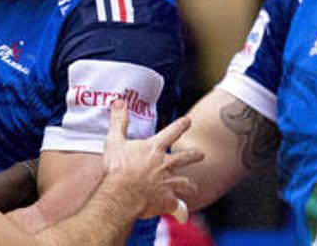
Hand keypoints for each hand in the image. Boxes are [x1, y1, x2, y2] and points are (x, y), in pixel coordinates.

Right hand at [102, 101, 202, 218]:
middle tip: (201, 154)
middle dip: (194, 155)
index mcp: (154, 149)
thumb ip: (118, 121)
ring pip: (185, 183)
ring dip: (190, 185)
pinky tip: (182, 214)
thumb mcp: (115, 140)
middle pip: (185, 158)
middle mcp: (165, 164)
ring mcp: (168, 183)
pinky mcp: (167, 201)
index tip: (188, 121)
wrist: (121, 194)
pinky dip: (180, 211)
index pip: (172, 132)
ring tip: (194, 188)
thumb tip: (118, 101)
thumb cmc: (117, 168)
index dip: (181, 125)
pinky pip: (178, 207)